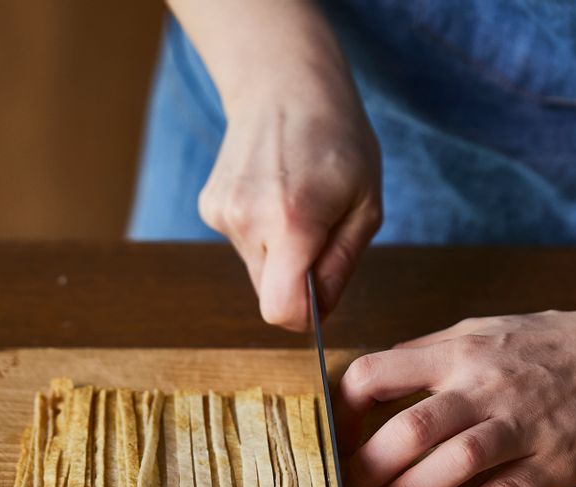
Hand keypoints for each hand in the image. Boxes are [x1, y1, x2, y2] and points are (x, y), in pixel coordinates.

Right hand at [198, 68, 381, 329]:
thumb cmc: (338, 140)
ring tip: (295, 203)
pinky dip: (261, 234)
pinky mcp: (210, 207)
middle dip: (296, 280)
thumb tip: (319, 313)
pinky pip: (243, 245)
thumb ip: (341, 266)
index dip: (304, 316)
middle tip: (318, 233)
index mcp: (292, 221)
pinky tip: (272, 193)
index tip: (320, 299)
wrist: (283, 83)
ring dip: (280, 254)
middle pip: (270, 294)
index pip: (280, 309)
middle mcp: (246, 220)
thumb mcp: (365, 206)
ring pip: (257, 270)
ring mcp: (221, 213)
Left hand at [336, 300, 575, 486]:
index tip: (342, 437)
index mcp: (458, 352)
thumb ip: (426, 351)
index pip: (376, 374)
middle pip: (410, 429)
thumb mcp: (481, 329)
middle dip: (369, 467)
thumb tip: (374, 377)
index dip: (345, 411)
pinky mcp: (556, 462)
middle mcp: (485, 386)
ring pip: (453, 464)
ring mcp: (523, 425)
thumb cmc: (547, 343)